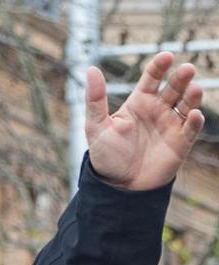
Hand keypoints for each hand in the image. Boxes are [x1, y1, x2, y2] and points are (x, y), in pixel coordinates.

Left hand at [86, 52, 204, 190]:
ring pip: (187, 104)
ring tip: (194, 90)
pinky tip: (194, 115)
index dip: (159, 66)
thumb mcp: (96, 126)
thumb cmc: (106, 155)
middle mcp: (158, 109)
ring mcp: (171, 124)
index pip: (152, 78)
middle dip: (181, 78)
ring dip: (192, 96)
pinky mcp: (181, 142)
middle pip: (174, 88)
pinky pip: (191, 128)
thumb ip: (95, 99)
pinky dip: (195, 121)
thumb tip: (91, 69)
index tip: (166, 56)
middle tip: (186, 70)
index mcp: (139, 102)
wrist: (118, 186)